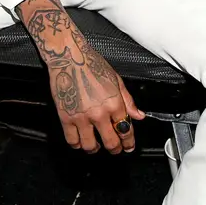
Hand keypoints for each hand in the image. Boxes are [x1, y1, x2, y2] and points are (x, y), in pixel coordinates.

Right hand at [17, 0, 144, 153]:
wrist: (70, 57)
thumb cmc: (92, 64)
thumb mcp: (116, 79)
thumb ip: (128, 101)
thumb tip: (139, 115)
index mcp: (114, 102)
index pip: (126, 129)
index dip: (129, 142)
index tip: (129, 146)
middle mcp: (99, 112)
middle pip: (110, 142)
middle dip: (116, 149)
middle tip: (116, 149)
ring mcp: (82, 117)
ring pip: (90, 146)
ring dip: (95, 149)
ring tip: (96, 146)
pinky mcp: (66, 118)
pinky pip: (72, 141)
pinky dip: (77, 145)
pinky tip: (81, 141)